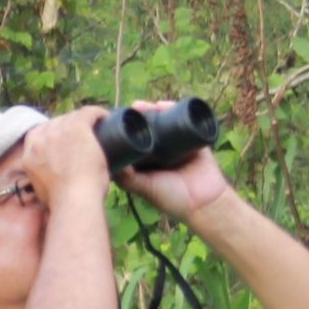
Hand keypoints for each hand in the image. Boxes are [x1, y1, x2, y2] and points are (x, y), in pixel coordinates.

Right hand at [21, 107, 111, 198]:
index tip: (67, 140)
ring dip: (84, 120)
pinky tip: (105, 117)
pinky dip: (98, 114)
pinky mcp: (77, 127)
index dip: (55, 134)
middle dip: (69, 126)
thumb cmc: (62, 202)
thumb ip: (42, 177)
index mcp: (29, 153)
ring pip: (72, 117)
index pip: (40, 133)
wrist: (73, 201)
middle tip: (85, 135)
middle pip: (56, 123)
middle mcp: (40, 138)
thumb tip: (51, 179)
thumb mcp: (41, 188)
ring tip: (97, 126)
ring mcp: (58, 131)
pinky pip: (89, 113)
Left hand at [110, 100, 236, 221]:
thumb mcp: (144, 187)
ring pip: (164, 121)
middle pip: (149, 126)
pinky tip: (165, 105)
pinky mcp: (194, 139)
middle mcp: (160, 150)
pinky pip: (186, 121)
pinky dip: (175, 110)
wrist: (203, 202)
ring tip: (146, 106)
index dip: (127, 128)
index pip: (135, 138)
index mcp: (146, 160)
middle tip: (134, 108)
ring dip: (155, 110)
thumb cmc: (171, 198)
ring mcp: (177, 143)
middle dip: (141, 115)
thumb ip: (127, 178)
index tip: (117, 117)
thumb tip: (105, 161)